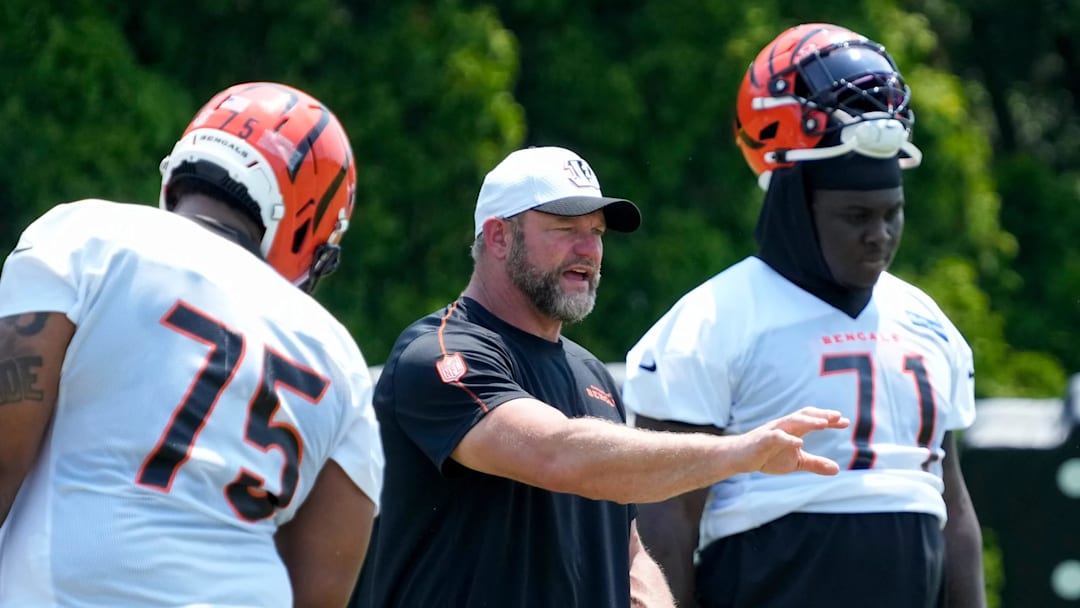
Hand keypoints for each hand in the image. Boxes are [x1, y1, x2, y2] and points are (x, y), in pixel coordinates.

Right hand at [735, 407, 849, 475]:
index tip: (845, 422)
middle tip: (838, 417)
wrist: (739, 457)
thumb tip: (837, 469)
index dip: (829, 420)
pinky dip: (788, 439)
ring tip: (823, 423)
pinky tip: (799, 443)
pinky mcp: (762, 440)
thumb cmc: (767, 456)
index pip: (813, 420)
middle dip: (821, 415)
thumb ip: (815, 463)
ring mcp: (773, 431)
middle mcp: (785, 426)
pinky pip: (776, 436)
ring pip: (792, 421)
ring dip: (808, 421)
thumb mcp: (796, 462)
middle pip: (805, 415)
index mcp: (794, 430)